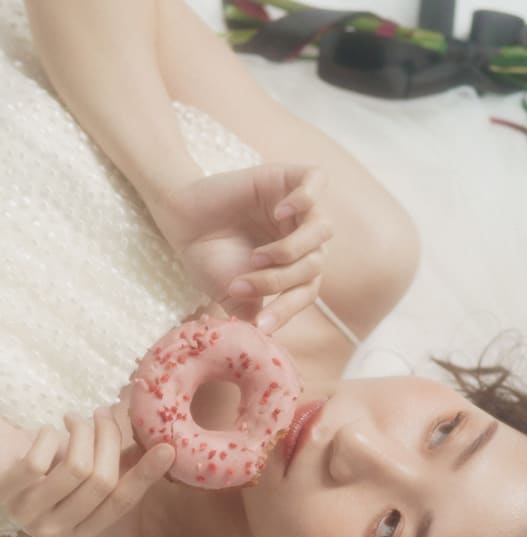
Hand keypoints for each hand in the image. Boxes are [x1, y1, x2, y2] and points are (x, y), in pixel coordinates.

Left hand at [0, 406, 174, 536]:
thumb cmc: (37, 482)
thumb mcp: (76, 485)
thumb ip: (114, 471)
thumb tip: (156, 448)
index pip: (121, 503)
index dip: (145, 475)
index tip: (167, 448)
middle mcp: (56, 534)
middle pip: (102, 481)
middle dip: (108, 439)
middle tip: (102, 414)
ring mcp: (29, 516)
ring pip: (77, 469)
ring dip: (82, 433)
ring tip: (75, 419)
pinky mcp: (7, 493)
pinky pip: (40, 461)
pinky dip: (48, 437)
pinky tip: (47, 432)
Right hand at [147, 163, 332, 331]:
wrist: (181, 220)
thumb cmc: (208, 259)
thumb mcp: (234, 295)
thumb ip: (254, 316)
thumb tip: (268, 344)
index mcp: (297, 266)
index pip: (308, 290)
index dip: (287, 308)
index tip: (262, 323)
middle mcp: (303, 237)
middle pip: (316, 263)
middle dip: (280, 281)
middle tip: (243, 284)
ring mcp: (298, 208)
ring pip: (322, 229)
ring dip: (291, 250)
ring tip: (257, 257)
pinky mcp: (287, 178)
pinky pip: (317, 180)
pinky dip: (305, 199)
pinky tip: (280, 213)